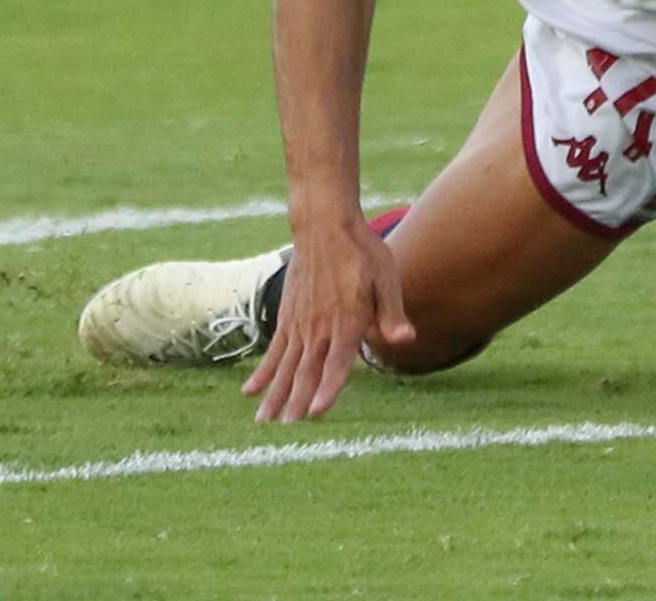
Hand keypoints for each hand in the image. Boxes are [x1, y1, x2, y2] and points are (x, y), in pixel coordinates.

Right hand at [240, 213, 412, 424]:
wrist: (325, 225)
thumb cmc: (363, 251)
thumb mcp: (387, 278)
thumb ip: (392, 313)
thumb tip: (406, 341)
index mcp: (347, 321)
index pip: (337, 362)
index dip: (328, 388)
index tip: (315, 412)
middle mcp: (320, 327)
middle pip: (306, 371)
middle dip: (296, 402)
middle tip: (285, 430)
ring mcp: (300, 324)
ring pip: (285, 366)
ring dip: (274, 395)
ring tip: (263, 423)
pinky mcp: (287, 317)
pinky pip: (272, 350)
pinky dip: (261, 373)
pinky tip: (249, 392)